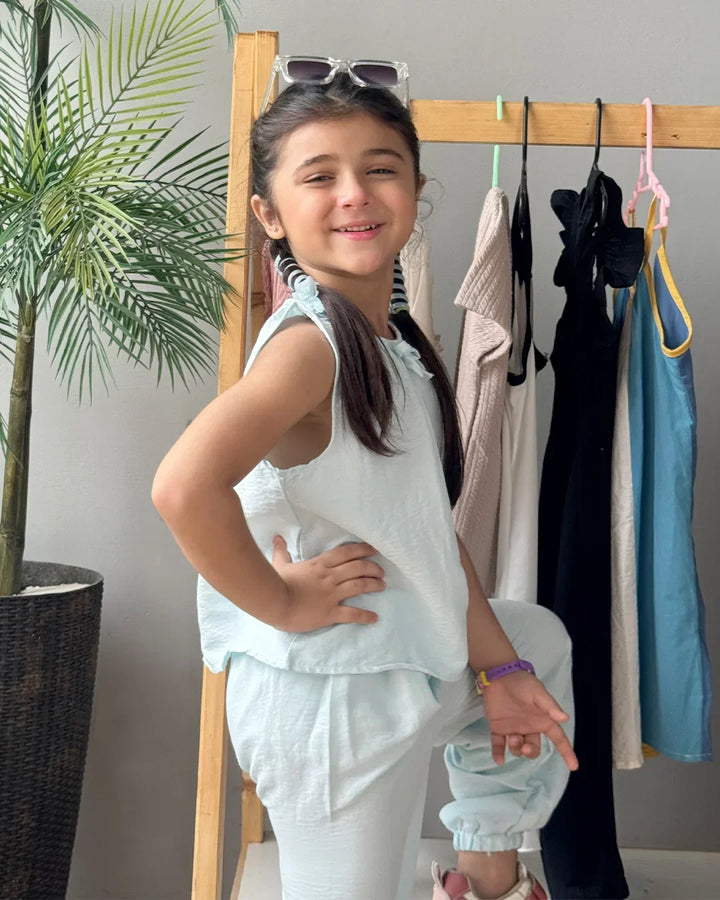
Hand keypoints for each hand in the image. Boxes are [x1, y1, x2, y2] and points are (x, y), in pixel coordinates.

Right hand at [271, 535, 385, 632]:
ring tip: (382, 586)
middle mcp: (329, 577)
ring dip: (373, 585)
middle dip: (373, 567)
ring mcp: (331, 594)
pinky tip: (374, 618)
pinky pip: (352, 614)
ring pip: (359, 586)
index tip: (373, 550)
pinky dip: (365, 616)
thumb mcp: (279, 564)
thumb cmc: (276, 583)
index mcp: (320, 564)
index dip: (362, 550)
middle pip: (358, 567)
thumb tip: (278, 538)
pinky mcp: (330, 612)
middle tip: (381, 571)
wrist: (275, 603)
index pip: (346, 552)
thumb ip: (281, 551)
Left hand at [480, 671, 578, 770]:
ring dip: (516, 748)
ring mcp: (514, 729)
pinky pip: (498, 744)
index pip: (558, 739)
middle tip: (525, 746)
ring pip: (517, 749)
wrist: (499, 674)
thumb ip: (550, 706)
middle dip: (531, 751)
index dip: (567, 752)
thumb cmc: (522, 682)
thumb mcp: (538, 692)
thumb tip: (564, 718)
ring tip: (512, 737)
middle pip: (535, 748)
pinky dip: (498, 753)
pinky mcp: (498, 728)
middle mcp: (530, 728)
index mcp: (543, 720)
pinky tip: (498, 760)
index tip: (574, 766)